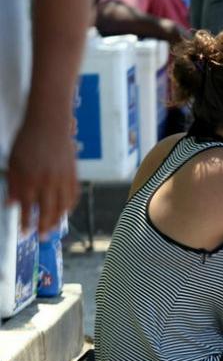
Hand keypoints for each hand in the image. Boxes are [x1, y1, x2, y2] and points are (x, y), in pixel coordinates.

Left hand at [6, 118, 79, 233]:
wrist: (49, 123)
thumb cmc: (28, 140)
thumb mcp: (13, 163)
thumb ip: (12, 185)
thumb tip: (10, 203)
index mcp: (29, 180)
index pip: (26, 208)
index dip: (25, 223)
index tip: (24, 232)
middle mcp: (47, 182)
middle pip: (47, 211)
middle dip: (44, 227)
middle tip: (42, 237)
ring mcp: (62, 179)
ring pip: (63, 206)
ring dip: (58, 219)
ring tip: (54, 228)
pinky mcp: (73, 174)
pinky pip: (73, 195)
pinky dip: (70, 206)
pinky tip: (66, 211)